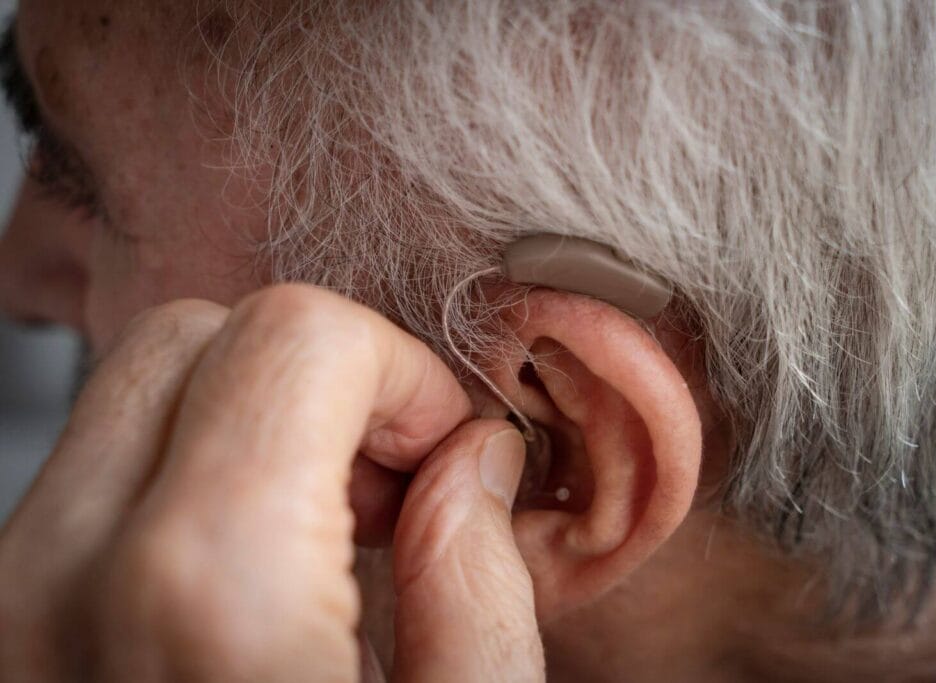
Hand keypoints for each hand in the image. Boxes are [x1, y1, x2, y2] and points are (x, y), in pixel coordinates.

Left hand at [0, 284, 542, 681]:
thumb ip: (483, 591)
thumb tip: (473, 469)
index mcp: (208, 591)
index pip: (293, 334)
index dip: (398, 371)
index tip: (439, 450)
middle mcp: (66, 579)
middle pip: (196, 333)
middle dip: (318, 379)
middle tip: (385, 485)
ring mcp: (8, 601)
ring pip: (131, 394)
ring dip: (249, 423)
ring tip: (323, 536)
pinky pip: (92, 479)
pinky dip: (186, 481)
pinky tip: (252, 577)